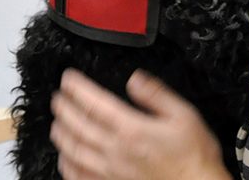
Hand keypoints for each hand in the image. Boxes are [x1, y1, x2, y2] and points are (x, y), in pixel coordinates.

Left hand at [50, 68, 230, 179]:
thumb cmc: (192, 154)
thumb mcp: (183, 114)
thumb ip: (156, 95)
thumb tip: (135, 79)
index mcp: (132, 129)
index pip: (96, 104)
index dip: (79, 89)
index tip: (69, 79)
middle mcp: (116, 150)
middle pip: (80, 127)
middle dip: (65, 109)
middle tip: (57, 98)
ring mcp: (111, 171)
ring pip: (75, 152)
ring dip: (62, 136)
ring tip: (56, 124)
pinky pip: (80, 177)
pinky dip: (67, 166)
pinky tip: (65, 160)